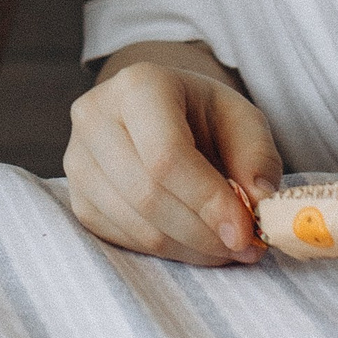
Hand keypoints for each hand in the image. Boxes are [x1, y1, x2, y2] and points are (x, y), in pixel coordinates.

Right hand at [64, 60, 282, 265]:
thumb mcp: (240, 117)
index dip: (207, 199)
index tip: (246, 231)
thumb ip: (256, 155)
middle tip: (246, 248)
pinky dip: (169, 251)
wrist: (156, 112)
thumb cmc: (200, 114)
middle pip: (148, 195)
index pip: (167, 154)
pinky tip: (196, 242)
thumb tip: (259, 201)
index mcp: (137, 86)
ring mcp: (78, 161)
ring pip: (137, 226)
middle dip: (203, 232)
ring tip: (229, 247)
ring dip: (191, 248)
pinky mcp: (78, 198)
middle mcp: (95, 118)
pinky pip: (124, 241)